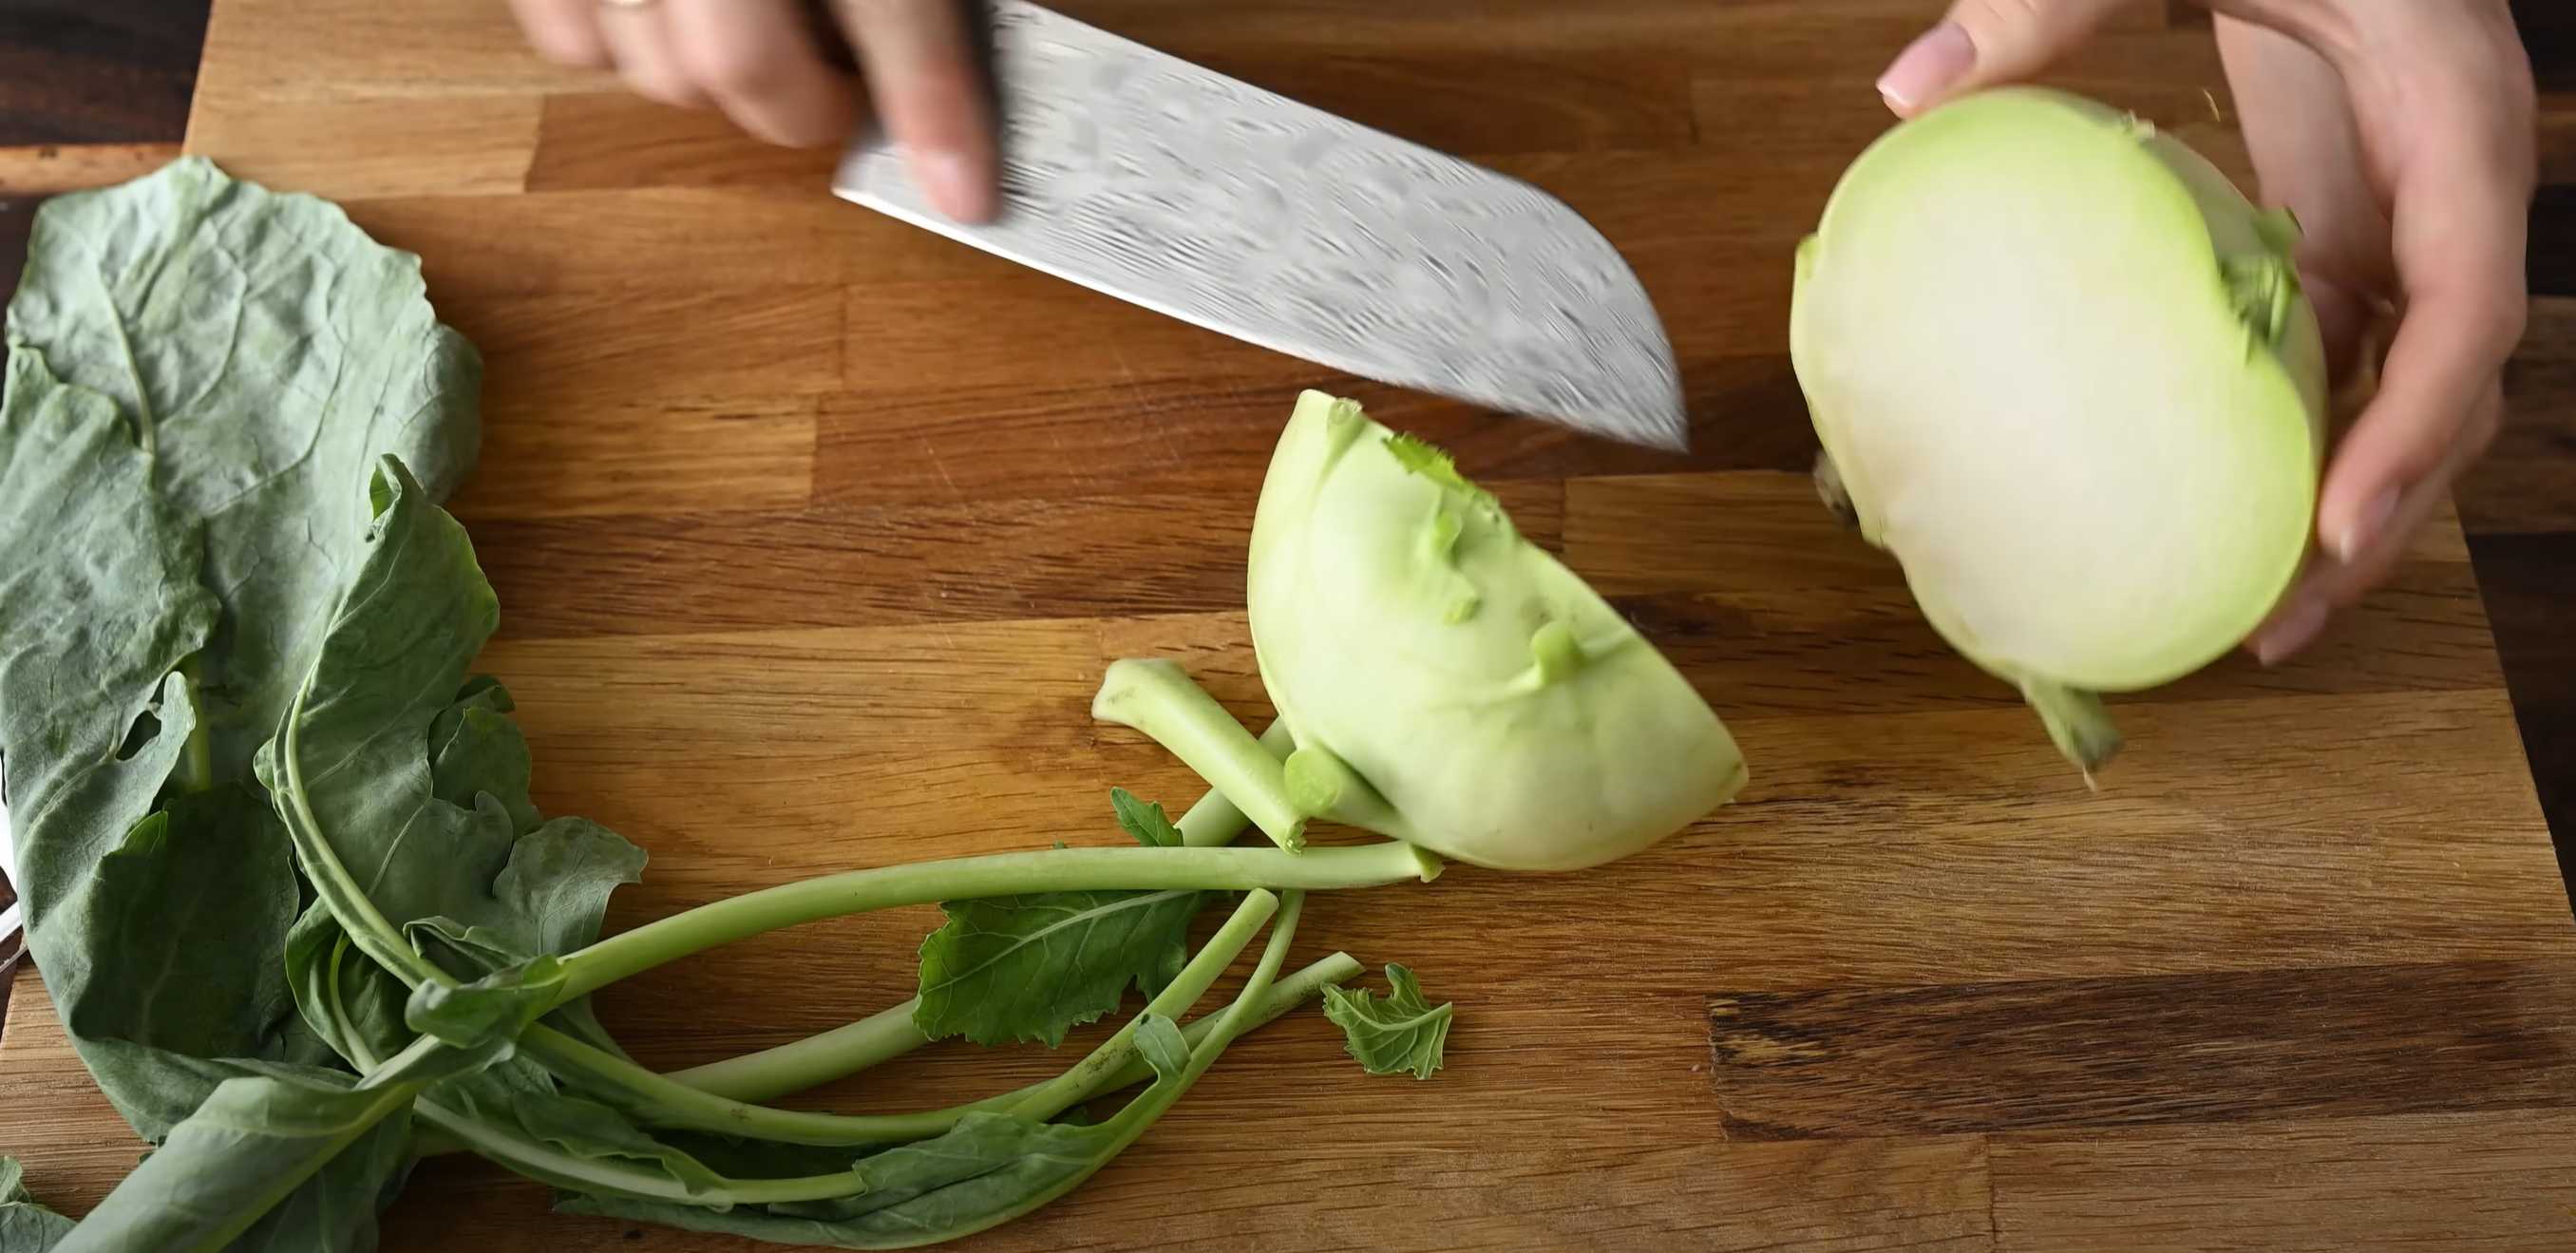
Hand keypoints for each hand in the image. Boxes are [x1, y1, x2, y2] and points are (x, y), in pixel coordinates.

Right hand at [508, 0, 999, 220]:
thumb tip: (962, 61)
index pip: (897, 17)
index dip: (936, 113)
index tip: (969, 197)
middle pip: (746, 64)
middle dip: (805, 105)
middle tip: (841, 92)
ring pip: (658, 67)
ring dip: (719, 81)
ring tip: (761, 38)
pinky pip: (569, 34)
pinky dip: (620, 48)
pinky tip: (669, 20)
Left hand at [1873, 0, 2535, 663]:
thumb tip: (1907, 94)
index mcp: (2451, 120)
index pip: (2467, 304)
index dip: (2414, 425)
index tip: (2336, 523)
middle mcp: (2451, 183)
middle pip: (2454, 386)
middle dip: (2383, 513)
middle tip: (2273, 621)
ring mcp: (2408, 209)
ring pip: (2408, 387)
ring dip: (2343, 500)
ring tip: (2251, 608)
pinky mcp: (2351, 221)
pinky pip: (2346, 351)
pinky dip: (2298, 436)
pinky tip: (2218, 505)